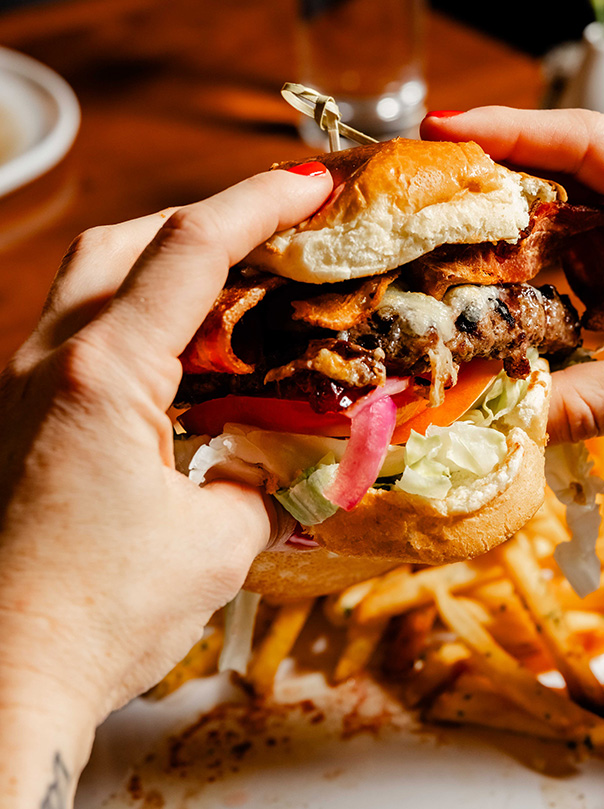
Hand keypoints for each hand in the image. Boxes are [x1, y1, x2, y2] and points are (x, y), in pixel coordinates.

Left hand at [0, 165, 331, 804]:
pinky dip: (143, 325)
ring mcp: (24, 390)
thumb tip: (279, 468)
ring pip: (96, 283)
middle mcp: (51, 365)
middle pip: (126, 242)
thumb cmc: (98, 617)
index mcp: (104, 377)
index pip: (190, 251)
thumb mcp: (217, 545)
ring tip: (239, 289)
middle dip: (207, 220)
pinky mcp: (20, 422)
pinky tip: (186, 362)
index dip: (258, 203)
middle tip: (276, 232)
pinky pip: (83, 339)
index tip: (310, 182)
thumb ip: (262, 486)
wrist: (2, 684)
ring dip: (170, 269)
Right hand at [422, 108, 603, 468]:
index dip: (508, 130)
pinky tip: (500, 276)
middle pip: (569, 162)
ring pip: (572, 201)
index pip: (589, 140)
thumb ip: (585, 403)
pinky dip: (540, 256)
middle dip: (495, 172)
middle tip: (426, 188)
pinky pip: (585, 240)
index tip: (440, 128)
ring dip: (513, 217)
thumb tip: (494, 419)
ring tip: (445, 229)